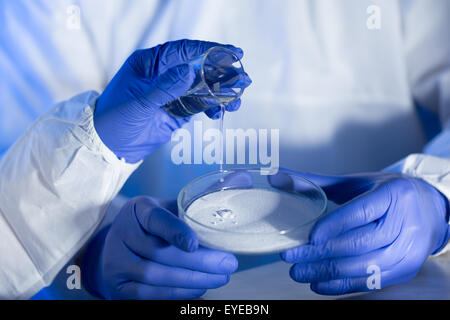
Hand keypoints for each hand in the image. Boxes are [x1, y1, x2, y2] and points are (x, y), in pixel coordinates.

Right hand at [81, 196, 237, 299]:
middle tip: (228, 264)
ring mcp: (116, 263)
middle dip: (198, 262)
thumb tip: (245, 178)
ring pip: (155, 276)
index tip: (194, 244)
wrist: (121, 246)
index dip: (174, 231)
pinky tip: (199, 287)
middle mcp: (122, 234)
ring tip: (221, 277)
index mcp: (138, 209)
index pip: (155, 219)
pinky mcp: (118, 287)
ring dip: (192, 280)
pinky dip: (178, 293)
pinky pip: (149, 294)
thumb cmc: (158, 224)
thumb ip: (206, 194)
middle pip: (159, 253)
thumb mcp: (173, 205)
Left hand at [94, 39, 243, 162]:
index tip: (232, 53)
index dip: (209, 50)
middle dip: (222, 73)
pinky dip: (212, 107)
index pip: (185, 51)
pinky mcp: (177, 111)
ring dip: (221, 91)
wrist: (108, 146)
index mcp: (150, 63)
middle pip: (199, 68)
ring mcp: (172, 93)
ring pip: (203, 87)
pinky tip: (220, 111)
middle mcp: (164, 75)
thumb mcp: (138, 101)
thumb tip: (189, 71)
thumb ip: (164, 87)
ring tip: (236, 98)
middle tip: (242, 79)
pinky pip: (200, 105)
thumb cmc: (114, 118)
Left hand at [270, 170, 449, 294]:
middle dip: (320, 254)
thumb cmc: (382, 193)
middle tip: (290, 257)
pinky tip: (318, 284)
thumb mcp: (353, 183)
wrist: (427, 208)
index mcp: (393, 194)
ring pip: (363, 267)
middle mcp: (406, 222)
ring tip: (298, 272)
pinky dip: (342, 285)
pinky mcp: (406, 269)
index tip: (308, 238)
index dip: (333, 226)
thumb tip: (274, 177)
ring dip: (327, 273)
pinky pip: (371, 281)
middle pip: (359, 243)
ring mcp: (409, 249)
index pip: (360, 212)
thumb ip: (314, 181)